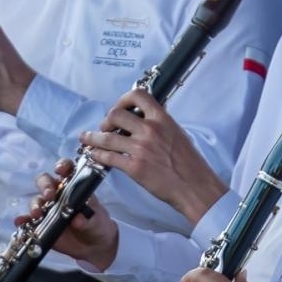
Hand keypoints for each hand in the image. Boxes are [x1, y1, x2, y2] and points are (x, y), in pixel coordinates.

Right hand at [22, 159, 118, 269]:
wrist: (93, 246)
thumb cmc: (97, 225)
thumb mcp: (97, 221)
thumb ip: (88, 220)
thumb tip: (78, 219)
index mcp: (73, 185)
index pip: (66, 169)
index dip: (62, 166)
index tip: (60, 170)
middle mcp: (58, 193)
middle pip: (45, 181)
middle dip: (45, 186)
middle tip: (49, 195)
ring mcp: (47, 208)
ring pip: (36, 200)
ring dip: (34, 205)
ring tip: (37, 214)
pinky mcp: (40, 224)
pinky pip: (28, 220)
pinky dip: (23, 220)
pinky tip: (20, 222)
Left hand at [81, 89, 225, 224]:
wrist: (194, 186)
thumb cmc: (189, 163)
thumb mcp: (177, 133)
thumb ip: (160, 123)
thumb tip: (146, 117)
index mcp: (162, 119)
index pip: (138, 95)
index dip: (123, 99)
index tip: (119, 107)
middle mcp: (150, 130)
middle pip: (115, 114)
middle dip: (106, 121)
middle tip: (105, 127)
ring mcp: (141, 148)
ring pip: (106, 137)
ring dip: (93, 138)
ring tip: (87, 139)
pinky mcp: (134, 167)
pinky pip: (108, 157)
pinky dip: (97, 155)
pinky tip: (94, 155)